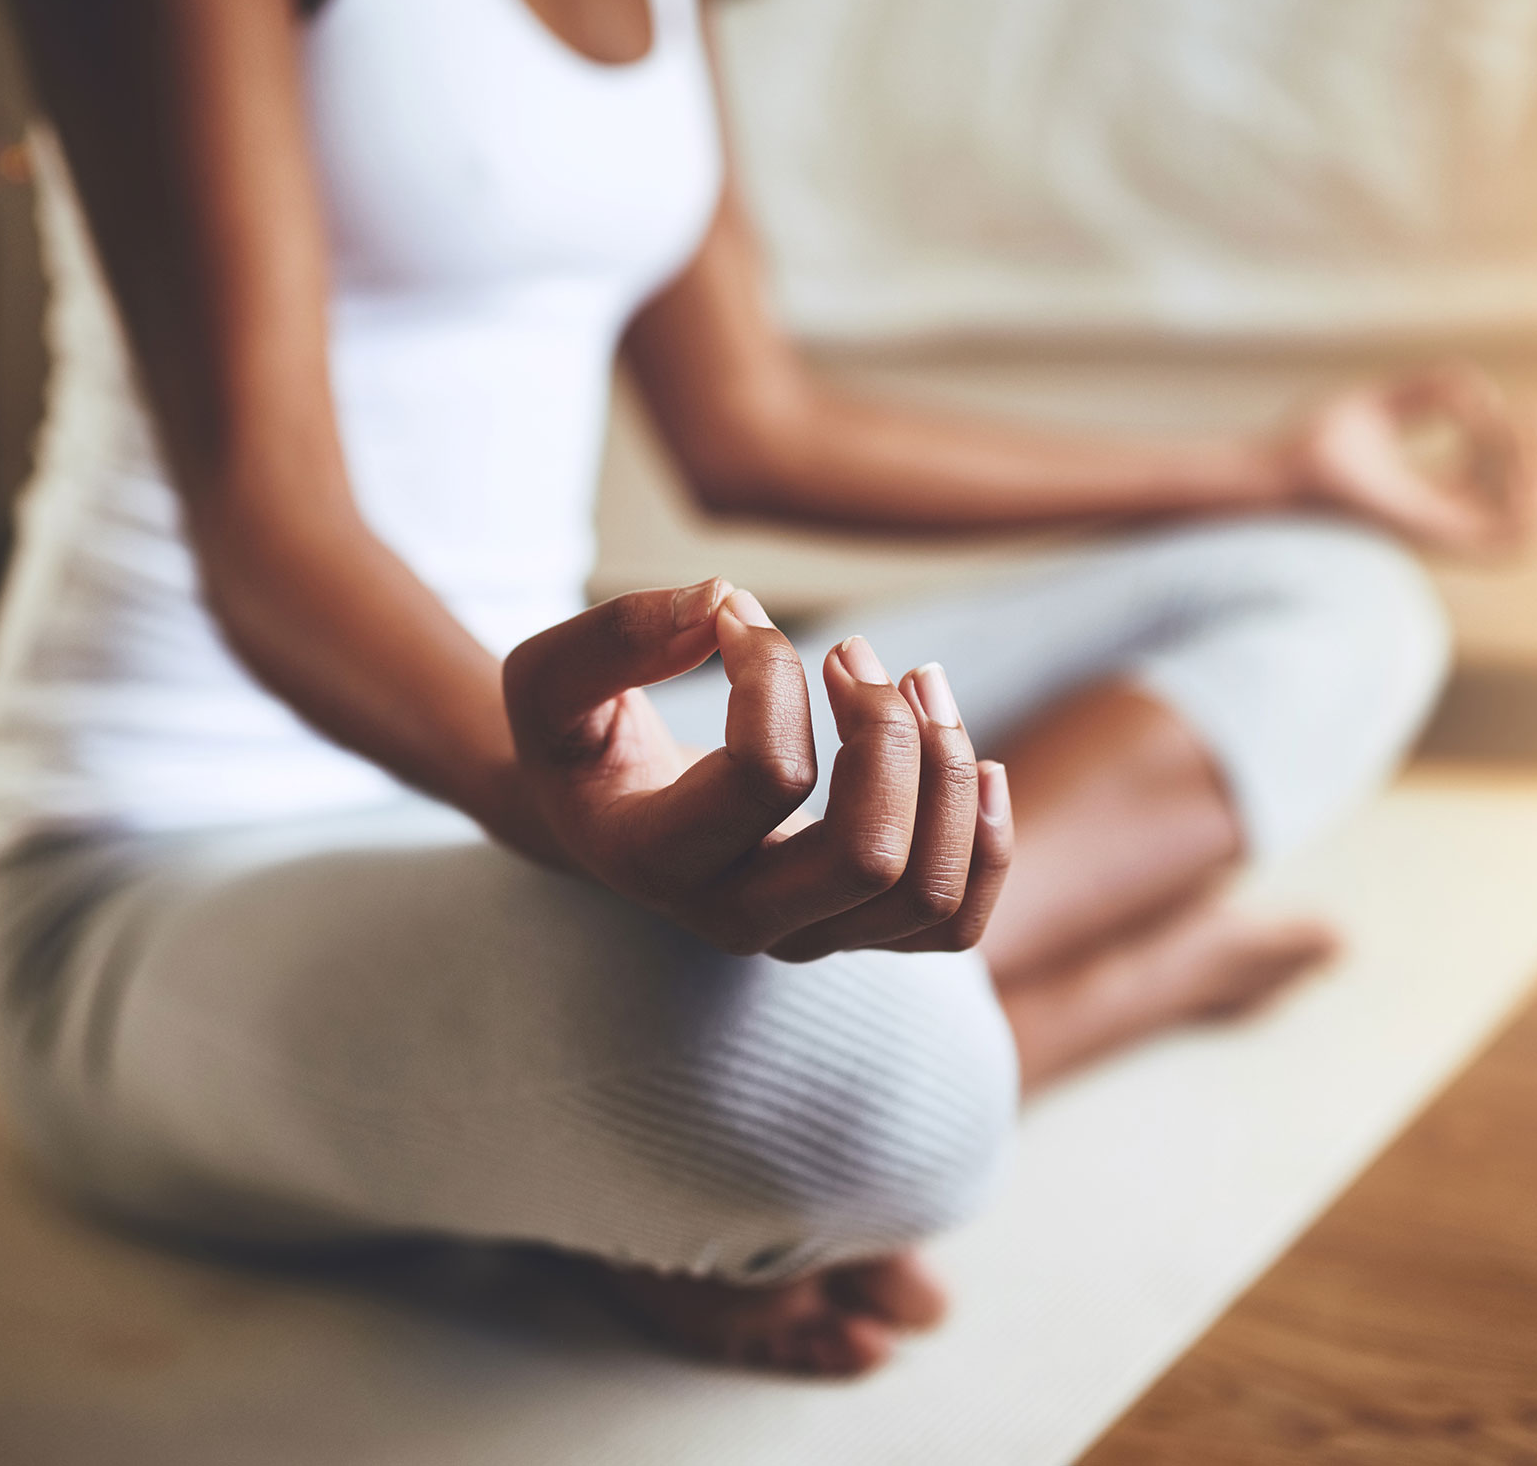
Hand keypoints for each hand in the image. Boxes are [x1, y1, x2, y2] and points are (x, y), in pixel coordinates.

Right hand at [501, 579, 1011, 960]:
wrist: (594, 818)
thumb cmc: (578, 741)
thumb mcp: (551, 679)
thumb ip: (619, 637)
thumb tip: (725, 601)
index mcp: (658, 861)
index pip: (769, 776)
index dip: (775, 674)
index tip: (739, 614)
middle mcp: (736, 918)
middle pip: (870, 857)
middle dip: (888, 736)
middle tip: (856, 654)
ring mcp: (805, 935)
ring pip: (930, 892)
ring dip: (950, 774)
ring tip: (920, 682)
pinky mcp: (854, 928)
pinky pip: (957, 923)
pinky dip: (985, 841)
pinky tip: (978, 762)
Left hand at [1276, 364, 1536, 559]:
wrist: (1270, 475)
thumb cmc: (1305, 447)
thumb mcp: (1380, 405)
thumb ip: (1428, 393)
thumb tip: (1479, 396)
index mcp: (1426, 498)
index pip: (1495, 484)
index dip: (1510, 442)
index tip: (1491, 399)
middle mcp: (1439, 522)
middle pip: (1521, 507)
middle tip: (1524, 412)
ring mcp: (1439, 535)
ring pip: (1527, 527)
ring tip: (1519, 426)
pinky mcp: (1435, 537)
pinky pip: (1510, 535)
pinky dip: (1526, 489)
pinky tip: (1498, 438)